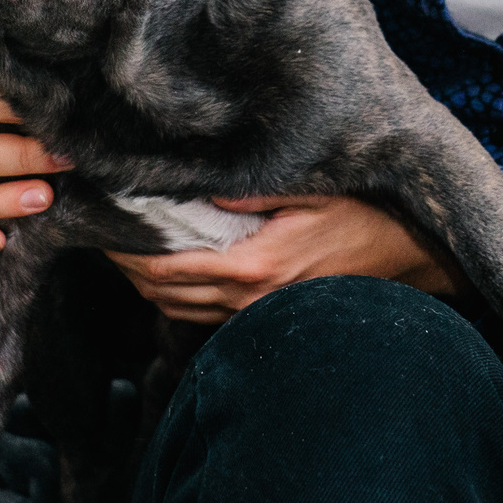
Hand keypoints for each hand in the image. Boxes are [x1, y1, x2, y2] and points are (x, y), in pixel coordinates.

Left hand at [104, 194, 470, 325]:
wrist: (403, 259)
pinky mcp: (260, 318)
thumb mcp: (311, 190)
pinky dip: (172, 294)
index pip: (165, 267)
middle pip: (159, 292)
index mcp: (252, 265)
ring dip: (143, 280)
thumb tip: (202, 184)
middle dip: (123, 264)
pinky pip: (200, 313)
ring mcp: (253, 315)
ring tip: (122, 245)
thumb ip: (255, 190)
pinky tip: (164, 266)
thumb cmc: (361, 216)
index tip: (101, 223)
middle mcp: (246, 299)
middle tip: (100, 229)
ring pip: (174, 309)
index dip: (125, 250)